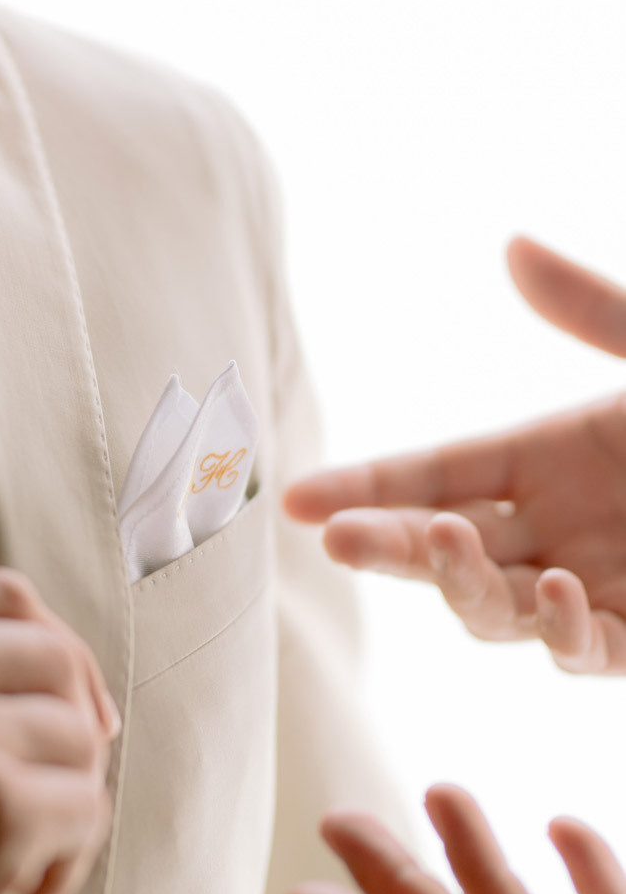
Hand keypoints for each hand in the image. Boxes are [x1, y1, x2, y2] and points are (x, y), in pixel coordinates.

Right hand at [0, 568, 118, 893]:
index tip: (72, 708)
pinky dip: (69, 861)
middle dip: (73, 728)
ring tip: (10, 860)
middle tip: (49, 797)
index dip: (56, 649)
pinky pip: (85, 808)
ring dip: (65, 803)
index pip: (5, 595)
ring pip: (78, 736)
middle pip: (54, 655)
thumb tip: (81, 691)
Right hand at [285, 237, 625, 673]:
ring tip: (444, 543)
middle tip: (340, 536)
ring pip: (496, 608)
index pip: (434, 473)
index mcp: (549, 454)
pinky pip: (585, 648)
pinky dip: (559, 630)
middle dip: (388, 544)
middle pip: (446, 547)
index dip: (367, 486)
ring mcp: (599, 584)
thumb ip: (593, 308)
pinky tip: (554, 589)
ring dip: (461, 587)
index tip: (297, 498)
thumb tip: (511, 245)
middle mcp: (559, 525)